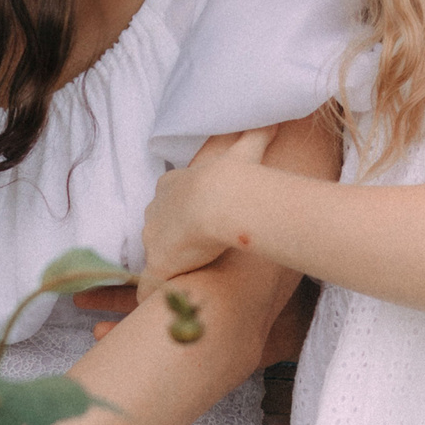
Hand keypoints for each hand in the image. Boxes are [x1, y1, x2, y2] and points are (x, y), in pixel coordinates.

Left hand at [144, 126, 274, 282]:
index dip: (183, 212)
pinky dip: (156, 293)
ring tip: (189, 280)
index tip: (198, 223)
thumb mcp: (245, 151)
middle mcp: (155, 211)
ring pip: (157, 255)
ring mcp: (153, 239)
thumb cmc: (230, 177)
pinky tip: (167, 305)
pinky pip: (152, 284)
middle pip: (159, 228)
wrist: (219, 200)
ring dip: (171, 266)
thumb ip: (256, 135)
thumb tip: (273, 118)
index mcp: (170, 186)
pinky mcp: (159, 264)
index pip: (170, 200)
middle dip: (174, 240)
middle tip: (196, 253)